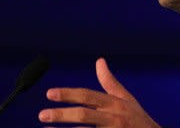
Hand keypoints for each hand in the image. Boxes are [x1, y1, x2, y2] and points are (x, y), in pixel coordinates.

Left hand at [39, 58, 160, 127]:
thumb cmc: (137, 119)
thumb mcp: (125, 99)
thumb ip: (110, 82)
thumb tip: (99, 61)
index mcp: (115, 104)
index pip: (88, 96)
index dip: (68, 94)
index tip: (49, 93)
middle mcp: (114, 118)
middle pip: (84, 115)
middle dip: (61, 115)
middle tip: (41, 115)